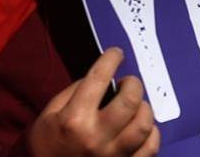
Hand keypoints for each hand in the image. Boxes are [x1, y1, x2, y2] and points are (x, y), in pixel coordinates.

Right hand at [28, 48, 160, 156]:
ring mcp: (113, 155)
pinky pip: (150, 147)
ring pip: (144, 125)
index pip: (99, 79)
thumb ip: (73, 93)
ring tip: (136, 106)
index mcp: (74, 120)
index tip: (116, 54)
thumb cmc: (47, 146)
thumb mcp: (48, 116)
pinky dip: (151, 133)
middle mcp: (96, 138)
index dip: (111, 59)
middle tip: (128, 83)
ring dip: (144, 109)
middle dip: (133, 84)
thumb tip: (100, 76)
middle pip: (130, 101)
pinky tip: (142, 127)